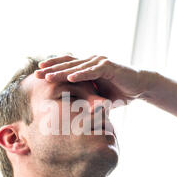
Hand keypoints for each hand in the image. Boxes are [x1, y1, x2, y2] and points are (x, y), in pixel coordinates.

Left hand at [34, 55, 148, 103]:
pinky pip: (92, 71)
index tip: (38, 73)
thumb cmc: (119, 92)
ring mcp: (100, 63)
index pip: (67, 65)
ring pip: (77, 66)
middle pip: (67, 64)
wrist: (140, 87)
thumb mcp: (99, 99)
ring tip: (48, 77)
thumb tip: (76, 115)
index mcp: (88, 67)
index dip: (52, 67)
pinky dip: (81, 74)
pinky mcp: (109, 67)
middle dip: (51, 69)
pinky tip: (70, 77)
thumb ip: (87, 102)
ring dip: (62, 72)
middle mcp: (92, 61)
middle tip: (36, 74)